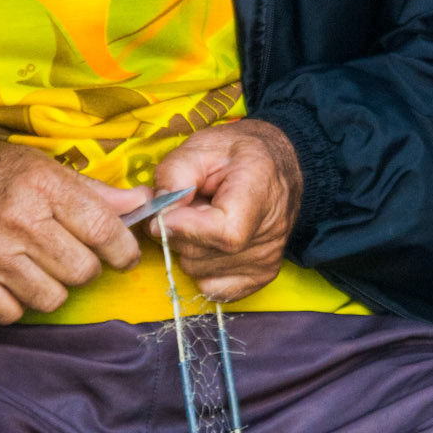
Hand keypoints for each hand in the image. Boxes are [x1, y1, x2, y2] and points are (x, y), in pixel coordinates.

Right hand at [0, 139, 148, 323]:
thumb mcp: (43, 167)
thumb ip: (94, 192)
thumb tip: (143, 204)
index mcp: (42, 186)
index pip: (105, 232)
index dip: (124, 250)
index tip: (122, 254)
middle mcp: (17, 221)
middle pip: (83, 271)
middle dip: (85, 266)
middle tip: (68, 253)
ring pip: (53, 298)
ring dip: (52, 286)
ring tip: (36, 265)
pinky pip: (15, 314)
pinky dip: (18, 303)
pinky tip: (10, 279)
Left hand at [151, 120, 302, 300]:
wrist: (274, 167)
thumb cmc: (235, 153)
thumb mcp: (200, 145)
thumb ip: (174, 174)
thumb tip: (158, 215)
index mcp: (260, 193)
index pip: (224, 234)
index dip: (185, 228)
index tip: (165, 213)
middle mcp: (270, 234)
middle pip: (202, 253)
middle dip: (179, 231)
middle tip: (188, 206)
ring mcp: (266, 260)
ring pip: (199, 271)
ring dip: (188, 246)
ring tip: (203, 219)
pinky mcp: (259, 278)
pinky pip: (211, 287)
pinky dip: (201, 266)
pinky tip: (209, 241)